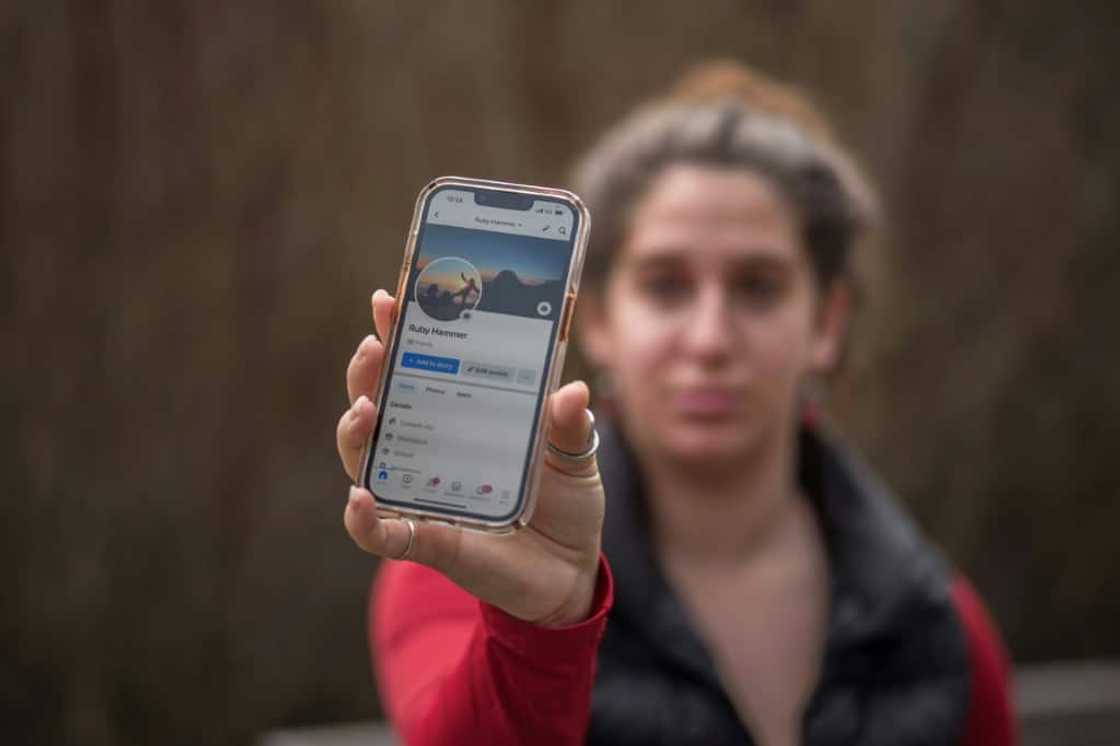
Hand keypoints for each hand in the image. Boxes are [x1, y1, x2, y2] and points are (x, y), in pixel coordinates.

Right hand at [337, 290, 604, 626]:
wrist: (570, 570)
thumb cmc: (565, 501)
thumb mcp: (575, 456)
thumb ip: (570, 426)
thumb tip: (572, 393)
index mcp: (460, 416)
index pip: (418, 367)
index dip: (398, 333)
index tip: (389, 300)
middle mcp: (428, 449)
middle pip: (378, 404)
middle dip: (366, 374)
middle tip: (373, 347)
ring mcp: (419, 494)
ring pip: (364, 460)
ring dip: (354, 433)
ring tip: (364, 411)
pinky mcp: (427, 541)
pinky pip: (381, 533)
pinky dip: (364, 519)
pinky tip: (361, 498)